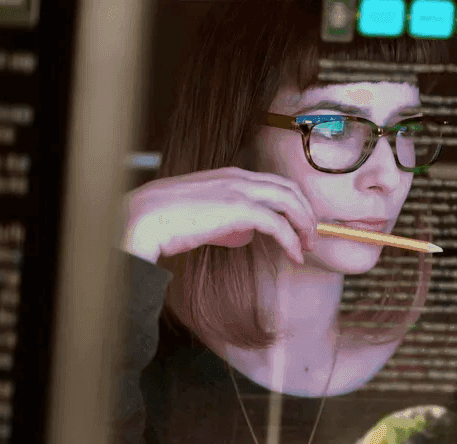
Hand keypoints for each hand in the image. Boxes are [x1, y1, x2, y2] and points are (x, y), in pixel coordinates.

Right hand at [121, 167, 317, 264]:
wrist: (145, 218)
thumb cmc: (166, 220)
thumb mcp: (202, 215)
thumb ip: (226, 221)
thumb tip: (243, 235)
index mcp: (229, 175)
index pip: (274, 183)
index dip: (292, 203)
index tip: (298, 224)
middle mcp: (239, 177)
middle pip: (289, 188)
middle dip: (306, 212)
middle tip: (311, 236)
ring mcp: (240, 190)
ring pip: (290, 201)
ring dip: (305, 224)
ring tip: (308, 246)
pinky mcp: (240, 209)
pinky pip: (278, 224)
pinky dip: (292, 240)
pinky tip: (295, 256)